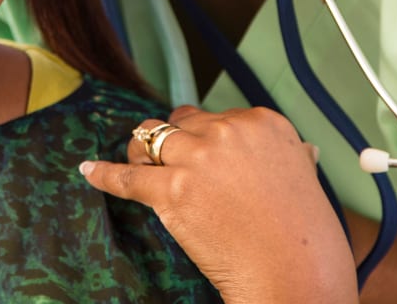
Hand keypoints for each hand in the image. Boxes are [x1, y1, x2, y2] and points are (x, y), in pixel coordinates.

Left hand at [80, 105, 356, 303]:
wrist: (296, 279)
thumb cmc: (307, 240)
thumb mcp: (308, 180)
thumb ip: (292, 158)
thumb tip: (300, 153)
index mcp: (264, 123)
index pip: (217, 116)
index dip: (205, 138)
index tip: (202, 156)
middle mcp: (230, 131)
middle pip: (182, 122)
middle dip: (174, 143)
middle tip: (171, 166)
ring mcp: (199, 159)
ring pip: (151, 137)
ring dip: (142, 152)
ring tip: (139, 166)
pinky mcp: (173, 191)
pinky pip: (128, 176)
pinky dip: (105, 174)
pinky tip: (88, 171)